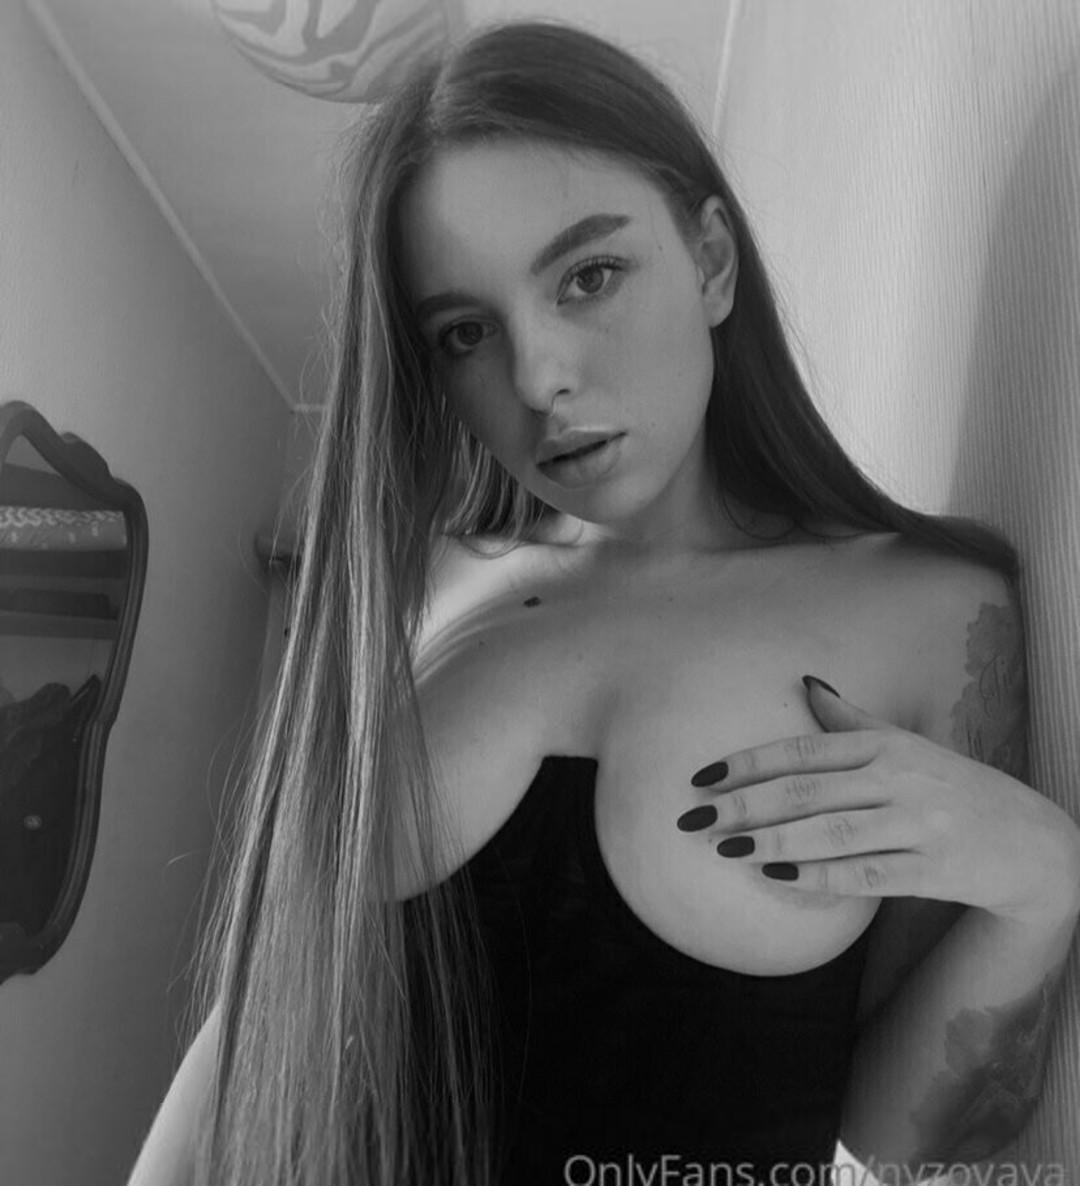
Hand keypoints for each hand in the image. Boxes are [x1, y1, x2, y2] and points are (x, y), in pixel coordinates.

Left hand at [675, 675, 1079, 923]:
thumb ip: (851, 720)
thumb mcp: (903, 744)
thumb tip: (805, 683)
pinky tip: (777, 876)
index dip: (749, 761)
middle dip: (744, 804)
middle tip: (693, 817)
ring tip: (725, 848)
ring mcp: (919, 824)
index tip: (701, 776)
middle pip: (808, 790)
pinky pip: (867, 874)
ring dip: (772, 840)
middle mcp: (899, 778)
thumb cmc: (951, 785)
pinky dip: (819, 875)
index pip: (804, 749)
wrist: (1031, 839)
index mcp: (884, 745)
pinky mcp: (934, 870)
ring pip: (832, 832)